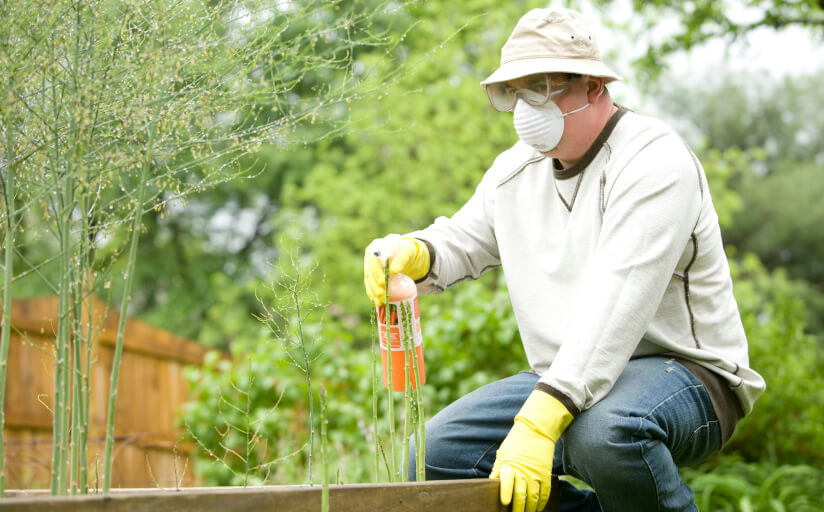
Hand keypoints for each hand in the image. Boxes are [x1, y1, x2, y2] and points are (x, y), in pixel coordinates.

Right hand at [363, 235, 429, 303]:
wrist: (407, 255)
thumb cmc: (407, 250)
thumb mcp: (407, 252)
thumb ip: (401, 259)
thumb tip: (393, 271)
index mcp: (375, 247)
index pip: (373, 261)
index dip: (376, 272)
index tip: (383, 282)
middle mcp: (370, 257)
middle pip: (369, 272)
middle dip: (375, 285)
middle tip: (382, 295)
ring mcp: (370, 267)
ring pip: (369, 281)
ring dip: (373, 292)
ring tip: (380, 302)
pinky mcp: (372, 276)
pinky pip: (370, 286)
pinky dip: (373, 294)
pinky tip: (376, 302)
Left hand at [491, 391, 572, 511]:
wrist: (536, 430)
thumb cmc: (515, 443)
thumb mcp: (502, 454)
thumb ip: (497, 470)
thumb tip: (490, 484)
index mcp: (509, 464)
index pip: (506, 480)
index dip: (505, 492)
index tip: (504, 502)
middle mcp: (523, 470)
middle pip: (521, 494)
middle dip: (518, 509)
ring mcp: (536, 473)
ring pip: (534, 497)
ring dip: (530, 509)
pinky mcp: (546, 474)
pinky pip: (545, 493)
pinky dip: (541, 503)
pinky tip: (537, 509)